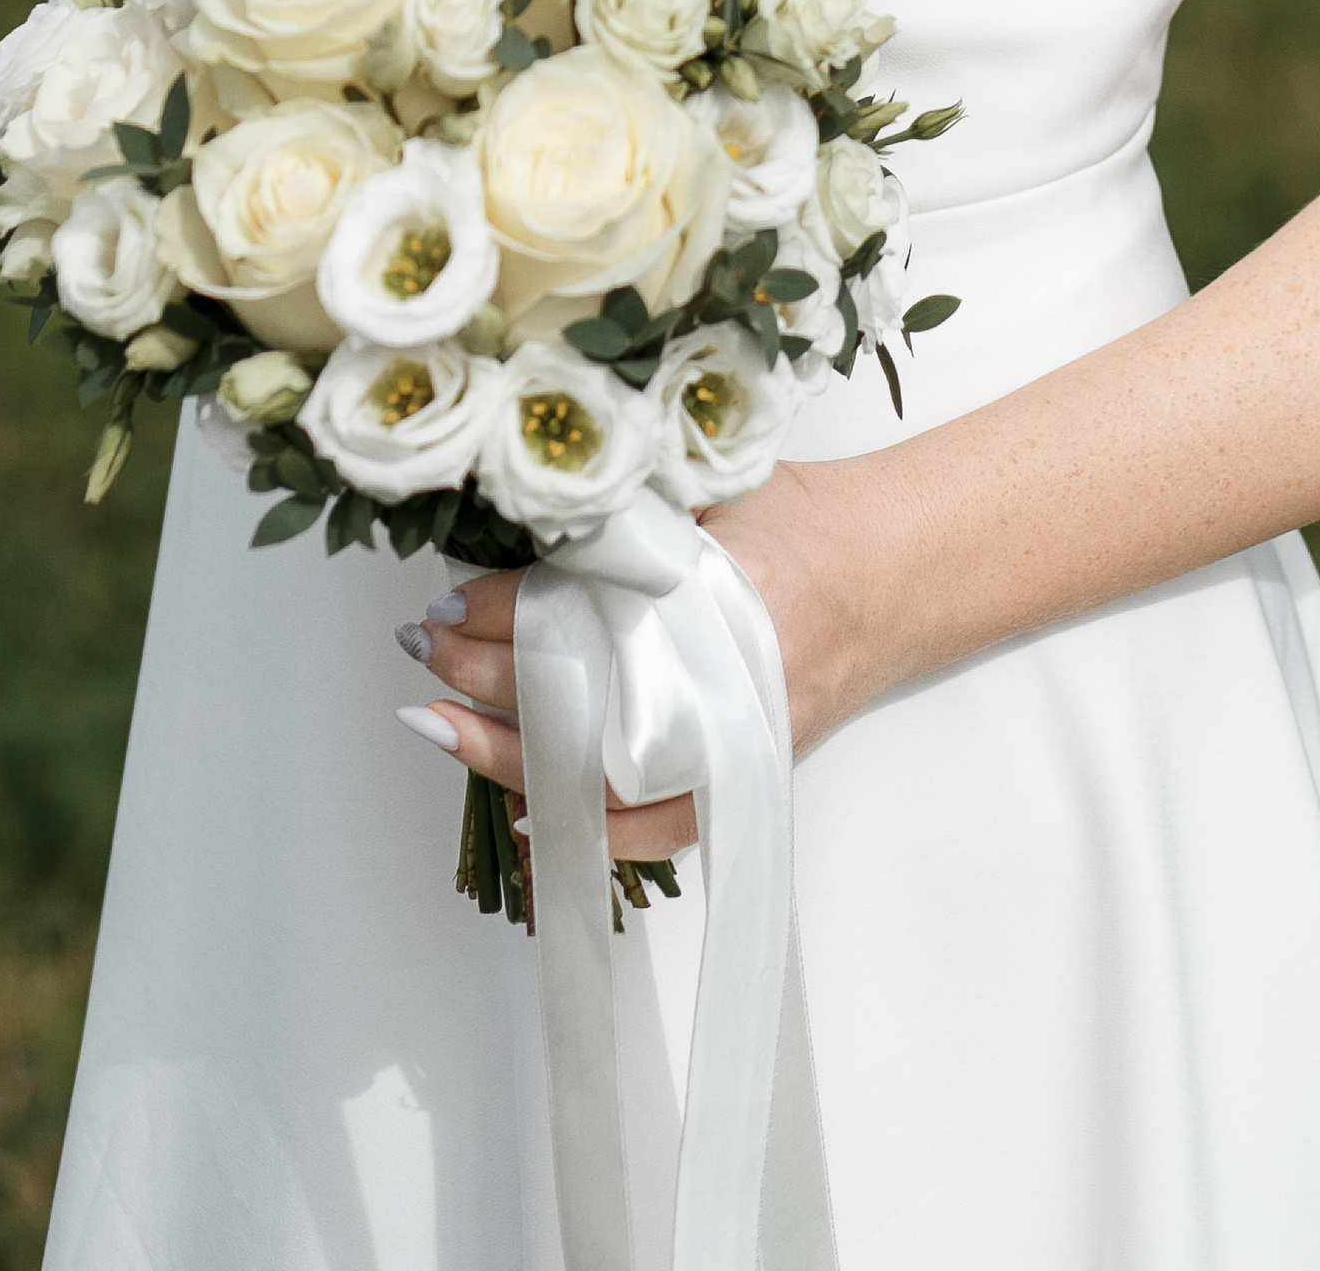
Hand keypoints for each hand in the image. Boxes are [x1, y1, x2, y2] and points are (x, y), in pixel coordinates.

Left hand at [390, 460, 870, 860]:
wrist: (894, 571)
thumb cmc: (806, 520)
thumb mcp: (713, 489)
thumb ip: (628, 514)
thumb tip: (522, 528)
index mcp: (713, 588)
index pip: (576, 607)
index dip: (500, 607)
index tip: (446, 601)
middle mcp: (720, 676)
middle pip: (575, 690)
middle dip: (484, 673)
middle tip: (425, 650)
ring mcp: (731, 738)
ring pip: (599, 771)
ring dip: (507, 750)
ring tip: (438, 727)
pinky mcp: (740, 776)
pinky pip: (655, 828)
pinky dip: (588, 830)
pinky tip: (526, 816)